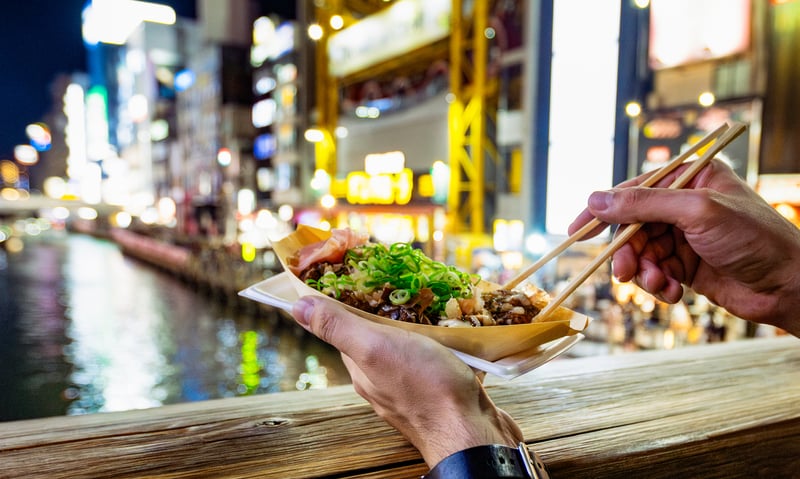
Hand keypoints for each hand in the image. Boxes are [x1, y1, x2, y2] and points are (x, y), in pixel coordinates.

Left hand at [292, 296, 523, 466]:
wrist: (473, 434)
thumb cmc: (425, 388)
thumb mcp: (375, 348)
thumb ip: (339, 328)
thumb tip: (296, 307)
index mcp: (363, 368)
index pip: (347, 327)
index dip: (350, 301)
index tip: (362, 274)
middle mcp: (384, 380)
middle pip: (380, 336)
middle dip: (390, 310)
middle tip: (407, 282)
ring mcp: (416, 387)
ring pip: (411, 348)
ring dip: (421, 326)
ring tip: (436, 301)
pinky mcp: (445, 391)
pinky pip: (439, 360)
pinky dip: (445, 343)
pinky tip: (458, 332)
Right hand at [569, 159, 799, 335]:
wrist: (790, 285)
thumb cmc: (754, 238)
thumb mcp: (696, 212)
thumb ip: (643, 204)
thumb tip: (595, 199)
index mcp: (690, 178)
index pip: (634, 189)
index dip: (603, 210)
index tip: (577, 231)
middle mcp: (684, 205)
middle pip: (632, 225)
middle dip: (628, 251)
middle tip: (624, 273)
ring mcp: (685, 236)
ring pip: (641, 253)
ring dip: (645, 272)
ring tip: (660, 285)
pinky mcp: (686, 265)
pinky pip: (656, 272)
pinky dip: (659, 284)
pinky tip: (675, 292)